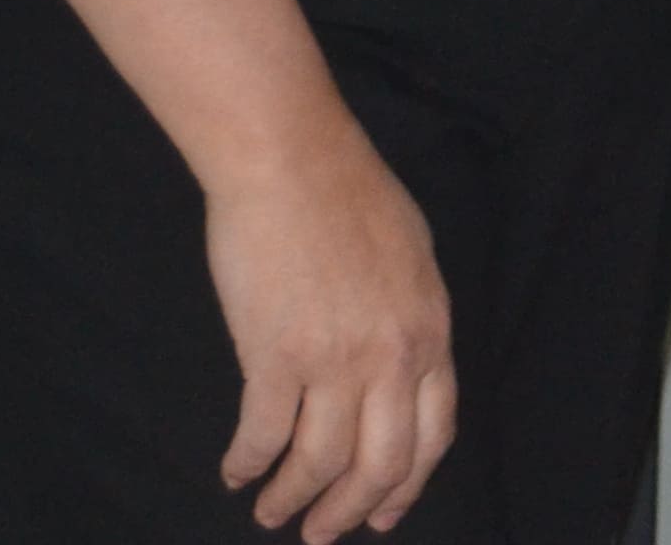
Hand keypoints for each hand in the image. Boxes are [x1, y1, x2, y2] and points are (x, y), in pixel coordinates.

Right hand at [203, 135, 454, 539]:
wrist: (292, 162)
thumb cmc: (349, 194)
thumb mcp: (413, 258)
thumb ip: (411, 320)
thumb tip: (401, 368)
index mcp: (430, 331)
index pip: (432, 435)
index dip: (406, 485)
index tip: (383, 515)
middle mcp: (392, 356)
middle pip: (380, 463)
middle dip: (349, 511)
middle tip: (322, 532)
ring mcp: (336, 359)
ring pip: (320, 462)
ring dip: (293, 497)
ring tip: (272, 511)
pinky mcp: (276, 356)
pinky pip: (264, 434)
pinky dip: (248, 462)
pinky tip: (237, 470)